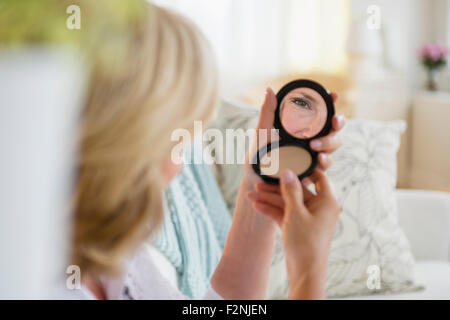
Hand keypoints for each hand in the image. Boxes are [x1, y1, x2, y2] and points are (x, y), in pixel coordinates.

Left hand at [243, 89, 343, 186]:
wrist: (255, 182)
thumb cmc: (257, 158)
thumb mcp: (262, 134)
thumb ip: (267, 113)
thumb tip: (269, 90)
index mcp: (301, 130)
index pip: (321, 114)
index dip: (330, 103)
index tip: (333, 95)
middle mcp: (311, 142)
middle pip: (333, 129)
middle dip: (338, 123)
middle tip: (334, 122)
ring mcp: (313, 157)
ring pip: (333, 147)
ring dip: (330, 143)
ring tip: (316, 146)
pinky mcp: (313, 173)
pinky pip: (325, 167)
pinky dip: (325, 162)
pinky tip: (319, 160)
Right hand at [249, 169, 340, 298]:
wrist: (305, 272)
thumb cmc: (306, 242)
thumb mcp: (296, 212)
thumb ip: (291, 190)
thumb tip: (288, 172)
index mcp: (327, 201)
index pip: (319, 177)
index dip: (304, 170)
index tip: (288, 163)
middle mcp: (319, 208)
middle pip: (297, 191)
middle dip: (276, 188)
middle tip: (258, 183)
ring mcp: (308, 218)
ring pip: (287, 203)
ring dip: (269, 200)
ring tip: (250, 196)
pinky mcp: (299, 227)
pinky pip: (284, 214)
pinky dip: (271, 211)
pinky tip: (256, 207)